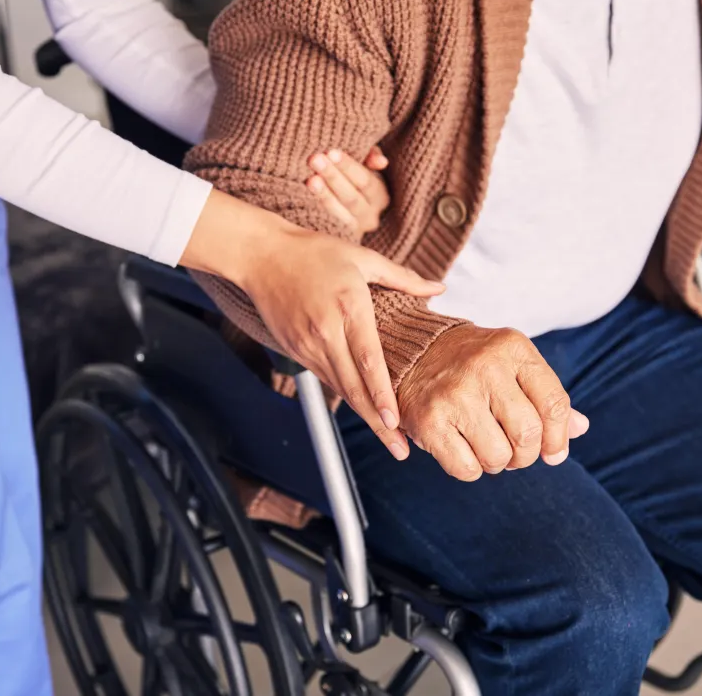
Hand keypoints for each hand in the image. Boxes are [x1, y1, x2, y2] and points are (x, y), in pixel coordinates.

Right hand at [238, 220, 444, 461]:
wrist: (261, 255)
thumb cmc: (314, 252)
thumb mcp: (362, 257)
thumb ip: (403, 278)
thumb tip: (439, 288)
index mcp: (348, 306)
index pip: (369, 360)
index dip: (382, 395)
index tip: (395, 421)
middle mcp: (326, 331)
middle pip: (355, 387)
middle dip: (378, 423)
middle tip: (400, 450)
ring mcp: (308, 344)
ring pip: (340, 389)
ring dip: (364, 416)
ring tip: (389, 440)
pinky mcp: (296, 350)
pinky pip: (326, 379)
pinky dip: (347, 396)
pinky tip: (365, 412)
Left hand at [305, 147, 390, 236]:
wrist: (336, 202)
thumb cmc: (349, 176)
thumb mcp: (363, 164)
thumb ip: (371, 157)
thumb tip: (381, 162)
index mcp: (380, 197)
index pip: (366, 181)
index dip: (348, 166)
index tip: (331, 152)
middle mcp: (370, 217)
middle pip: (352, 197)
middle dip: (332, 177)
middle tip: (315, 160)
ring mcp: (354, 231)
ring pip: (340, 214)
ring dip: (324, 195)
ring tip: (310, 179)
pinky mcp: (337, 238)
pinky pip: (327, 225)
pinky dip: (316, 210)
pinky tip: (303, 198)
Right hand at [398, 325, 589, 480]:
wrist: (414, 350)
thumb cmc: (473, 364)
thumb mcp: (514, 365)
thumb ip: (547, 395)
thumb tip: (580, 429)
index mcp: (513, 348)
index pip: (554, 405)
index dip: (558, 438)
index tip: (552, 452)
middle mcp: (485, 367)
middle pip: (528, 434)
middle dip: (526, 455)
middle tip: (515, 452)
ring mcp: (455, 394)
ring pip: (498, 456)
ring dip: (497, 463)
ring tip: (486, 446)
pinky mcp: (429, 420)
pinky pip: (466, 468)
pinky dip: (470, 469)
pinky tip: (463, 449)